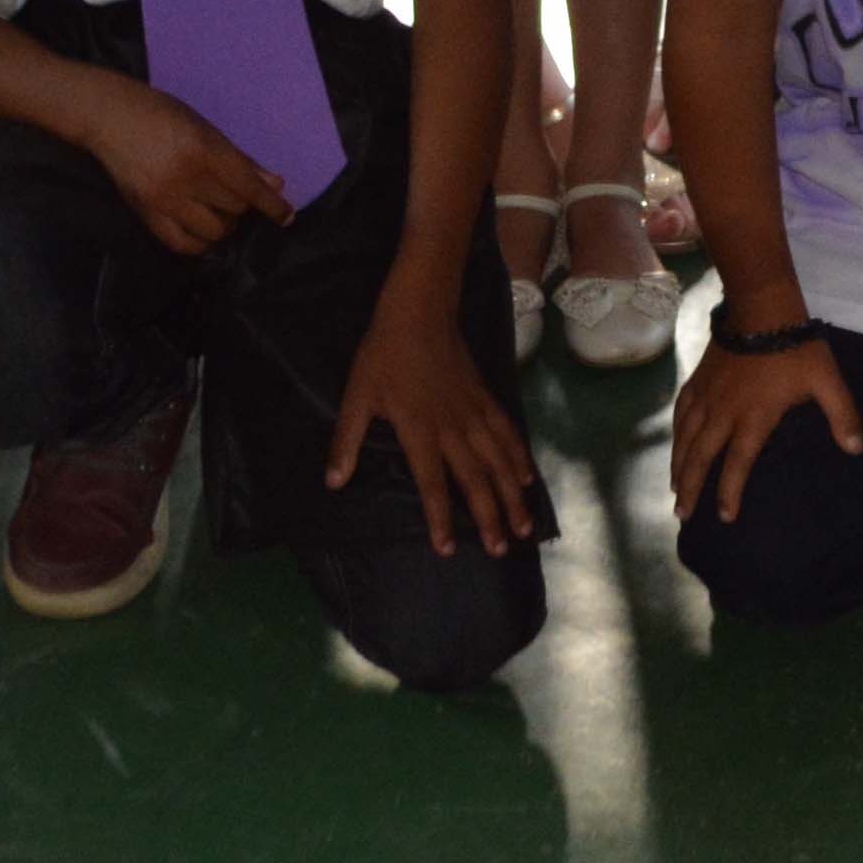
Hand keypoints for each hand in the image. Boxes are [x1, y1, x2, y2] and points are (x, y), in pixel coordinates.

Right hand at [83, 74, 288, 254]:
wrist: (109, 117)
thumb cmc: (161, 113)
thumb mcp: (205, 127)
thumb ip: (240, 158)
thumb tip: (274, 184)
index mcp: (203, 150)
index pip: (247, 186)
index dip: (271, 204)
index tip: (287, 216)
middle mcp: (185, 179)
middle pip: (233, 209)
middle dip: (242, 205)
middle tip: (236, 194)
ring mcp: (163, 200)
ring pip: (212, 231)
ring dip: (223, 224)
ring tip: (218, 209)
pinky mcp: (145, 214)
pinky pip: (182, 244)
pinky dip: (199, 242)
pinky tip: (202, 228)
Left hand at [326, 309, 539, 555]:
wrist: (419, 311)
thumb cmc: (384, 354)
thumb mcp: (357, 396)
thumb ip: (347, 441)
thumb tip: (334, 482)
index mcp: (419, 431)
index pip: (431, 483)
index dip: (439, 517)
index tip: (447, 549)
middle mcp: (453, 429)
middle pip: (475, 480)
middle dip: (489, 518)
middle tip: (499, 551)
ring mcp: (474, 413)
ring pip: (499, 461)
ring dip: (512, 496)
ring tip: (523, 527)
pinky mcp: (485, 398)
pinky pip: (507, 433)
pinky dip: (519, 457)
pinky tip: (528, 478)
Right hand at [668, 330, 862, 523]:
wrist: (761, 308)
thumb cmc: (794, 347)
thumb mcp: (826, 381)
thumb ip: (842, 415)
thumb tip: (856, 449)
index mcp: (753, 418)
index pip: (737, 464)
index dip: (729, 492)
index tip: (725, 517)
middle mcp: (723, 413)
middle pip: (701, 457)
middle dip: (692, 488)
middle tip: (683, 515)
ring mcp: (707, 396)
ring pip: (686, 438)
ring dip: (678, 466)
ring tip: (674, 489)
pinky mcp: (698, 379)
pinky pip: (681, 412)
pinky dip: (675, 433)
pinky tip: (675, 443)